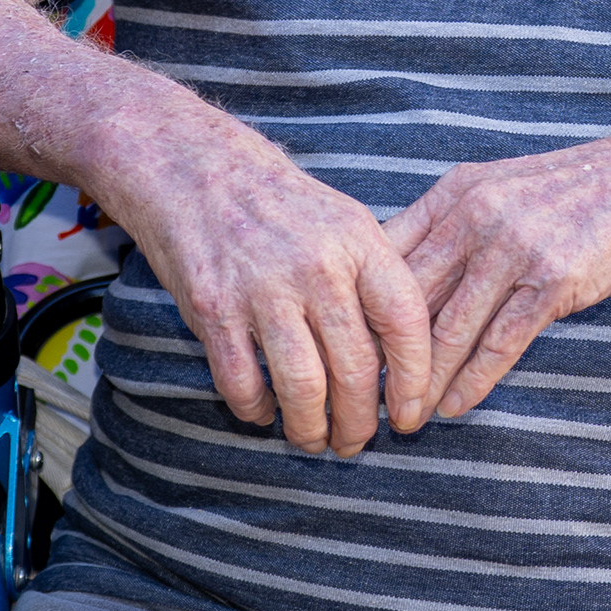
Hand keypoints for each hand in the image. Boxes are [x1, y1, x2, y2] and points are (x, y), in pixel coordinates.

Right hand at [100, 123, 430, 458]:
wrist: (195, 169)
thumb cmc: (280, 204)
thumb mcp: (344, 221)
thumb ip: (375, 279)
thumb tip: (407, 358)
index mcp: (358, 242)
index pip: (405, 322)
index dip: (415, 380)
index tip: (410, 415)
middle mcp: (315, 266)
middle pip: (355, 368)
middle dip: (360, 422)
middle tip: (356, 441)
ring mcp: (261, 288)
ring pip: (302, 387)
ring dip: (311, 429)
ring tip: (314, 440)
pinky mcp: (213, 308)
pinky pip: (242, 383)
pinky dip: (256, 410)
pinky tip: (263, 412)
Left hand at [383, 116, 610, 421]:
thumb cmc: (582, 190)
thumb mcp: (504, 187)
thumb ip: (456, 225)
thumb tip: (406, 280)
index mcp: (457, 191)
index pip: (387, 256)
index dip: (360, 308)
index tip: (344, 351)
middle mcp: (476, 214)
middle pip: (408, 298)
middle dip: (383, 355)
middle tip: (361, 400)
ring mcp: (514, 246)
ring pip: (448, 327)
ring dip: (422, 382)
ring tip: (405, 419)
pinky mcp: (554, 279)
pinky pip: (500, 341)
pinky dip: (472, 381)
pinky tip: (455, 408)